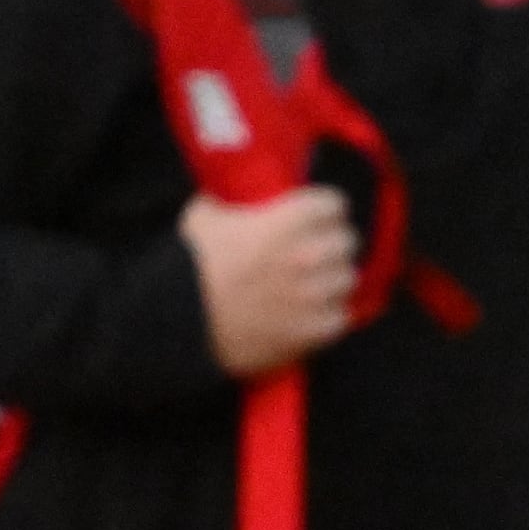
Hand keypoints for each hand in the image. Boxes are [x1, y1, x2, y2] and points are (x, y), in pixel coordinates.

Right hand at [179, 187, 357, 377]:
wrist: (180, 322)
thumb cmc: (190, 266)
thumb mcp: (205, 215)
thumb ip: (230, 200)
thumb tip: (236, 196)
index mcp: (287, 221)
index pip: (334, 204)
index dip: (325, 208)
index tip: (319, 214)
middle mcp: (308, 255)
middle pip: (348, 241)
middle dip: (333, 241)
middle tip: (319, 247)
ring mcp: (312, 296)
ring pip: (348, 279)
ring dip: (333, 278)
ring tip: (317, 281)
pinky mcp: (309, 332)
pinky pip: (340, 318)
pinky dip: (329, 314)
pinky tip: (313, 311)